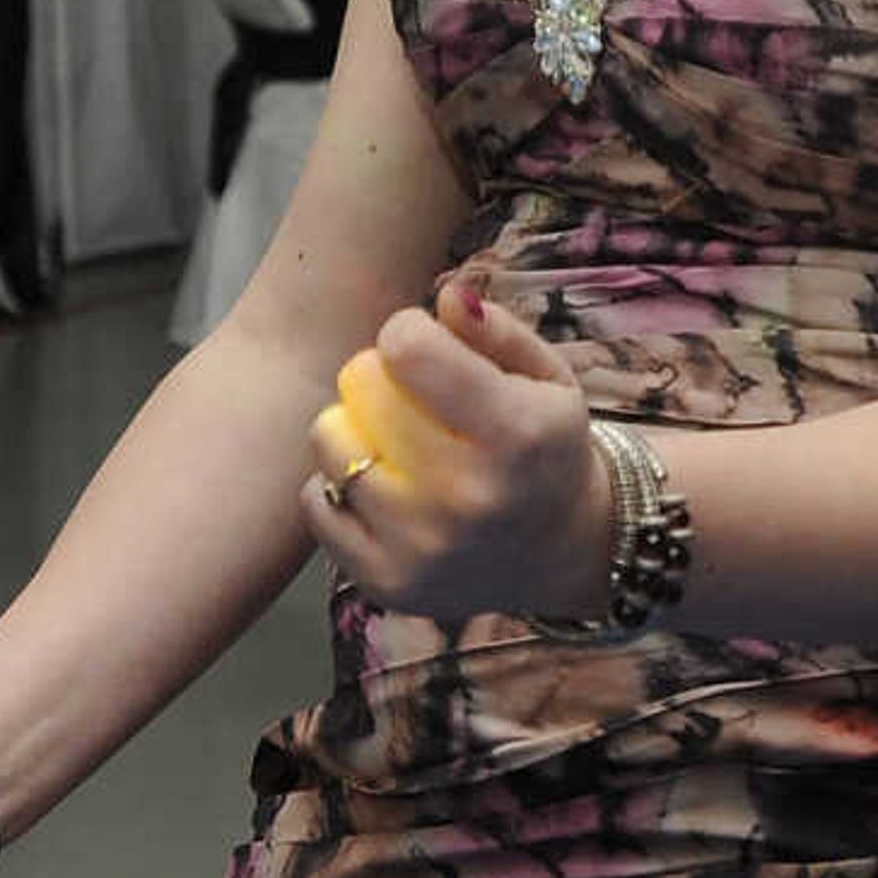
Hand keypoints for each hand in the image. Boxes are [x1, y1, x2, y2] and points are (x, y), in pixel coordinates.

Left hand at [302, 278, 610, 622]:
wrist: (562, 551)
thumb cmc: (546, 448)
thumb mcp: (548, 379)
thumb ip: (497, 331)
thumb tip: (446, 297)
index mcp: (519, 433)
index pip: (408, 348)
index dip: (409, 332)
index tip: (426, 347)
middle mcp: (469, 495)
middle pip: (362, 389)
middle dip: (378, 377)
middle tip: (408, 395)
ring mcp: (422, 546)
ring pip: (330, 442)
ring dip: (353, 430)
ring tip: (392, 441)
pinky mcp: (384, 580)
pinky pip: (315, 502)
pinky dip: (338, 486)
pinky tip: (382, 488)